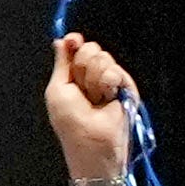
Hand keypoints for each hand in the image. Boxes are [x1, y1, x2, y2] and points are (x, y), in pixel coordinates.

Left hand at [42, 33, 137, 185]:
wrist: (94, 145)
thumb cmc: (72, 124)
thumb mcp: (58, 90)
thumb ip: (62, 63)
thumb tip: (61, 41)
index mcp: (73, 76)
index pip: (76, 47)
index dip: (74, 43)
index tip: (74, 41)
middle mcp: (92, 76)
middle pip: (90, 48)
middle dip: (82, 67)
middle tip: (82, 91)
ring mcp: (110, 82)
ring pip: (104, 58)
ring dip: (95, 80)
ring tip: (95, 99)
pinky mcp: (126, 88)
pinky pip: (116, 70)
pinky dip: (109, 83)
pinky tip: (107, 97)